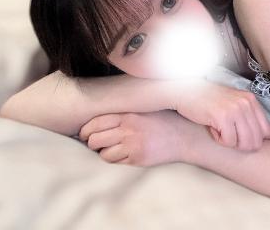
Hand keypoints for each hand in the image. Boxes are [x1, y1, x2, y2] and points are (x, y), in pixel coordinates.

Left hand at [78, 110, 197, 166]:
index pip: (95, 123)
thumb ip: (122, 112)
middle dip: (92, 143)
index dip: (85, 130)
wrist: (184, 136)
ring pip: (103, 154)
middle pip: (94, 140)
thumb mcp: (142, 108)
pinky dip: (115, 159)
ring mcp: (132, 145)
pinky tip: (124, 153)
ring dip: (104, 152)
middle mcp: (128, 129)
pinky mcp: (137, 158)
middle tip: (96, 143)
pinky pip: (115, 162)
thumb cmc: (162, 120)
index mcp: (127, 113)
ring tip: (112, 148)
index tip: (85, 133)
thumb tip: (96, 119)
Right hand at [172, 80, 269, 150]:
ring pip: (245, 143)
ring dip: (231, 143)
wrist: (185, 93)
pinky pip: (229, 142)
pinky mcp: (223, 117)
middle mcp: (246, 103)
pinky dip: (219, 140)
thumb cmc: (207, 101)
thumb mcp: (233, 104)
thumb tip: (266, 139)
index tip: (240, 137)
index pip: (267, 132)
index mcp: (251, 100)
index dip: (253, 140)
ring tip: (220, 130)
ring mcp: (235, 109)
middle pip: (256, 141)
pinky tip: (211, 127)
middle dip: (241, 145)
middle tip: (227, 135)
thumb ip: (248, 117)